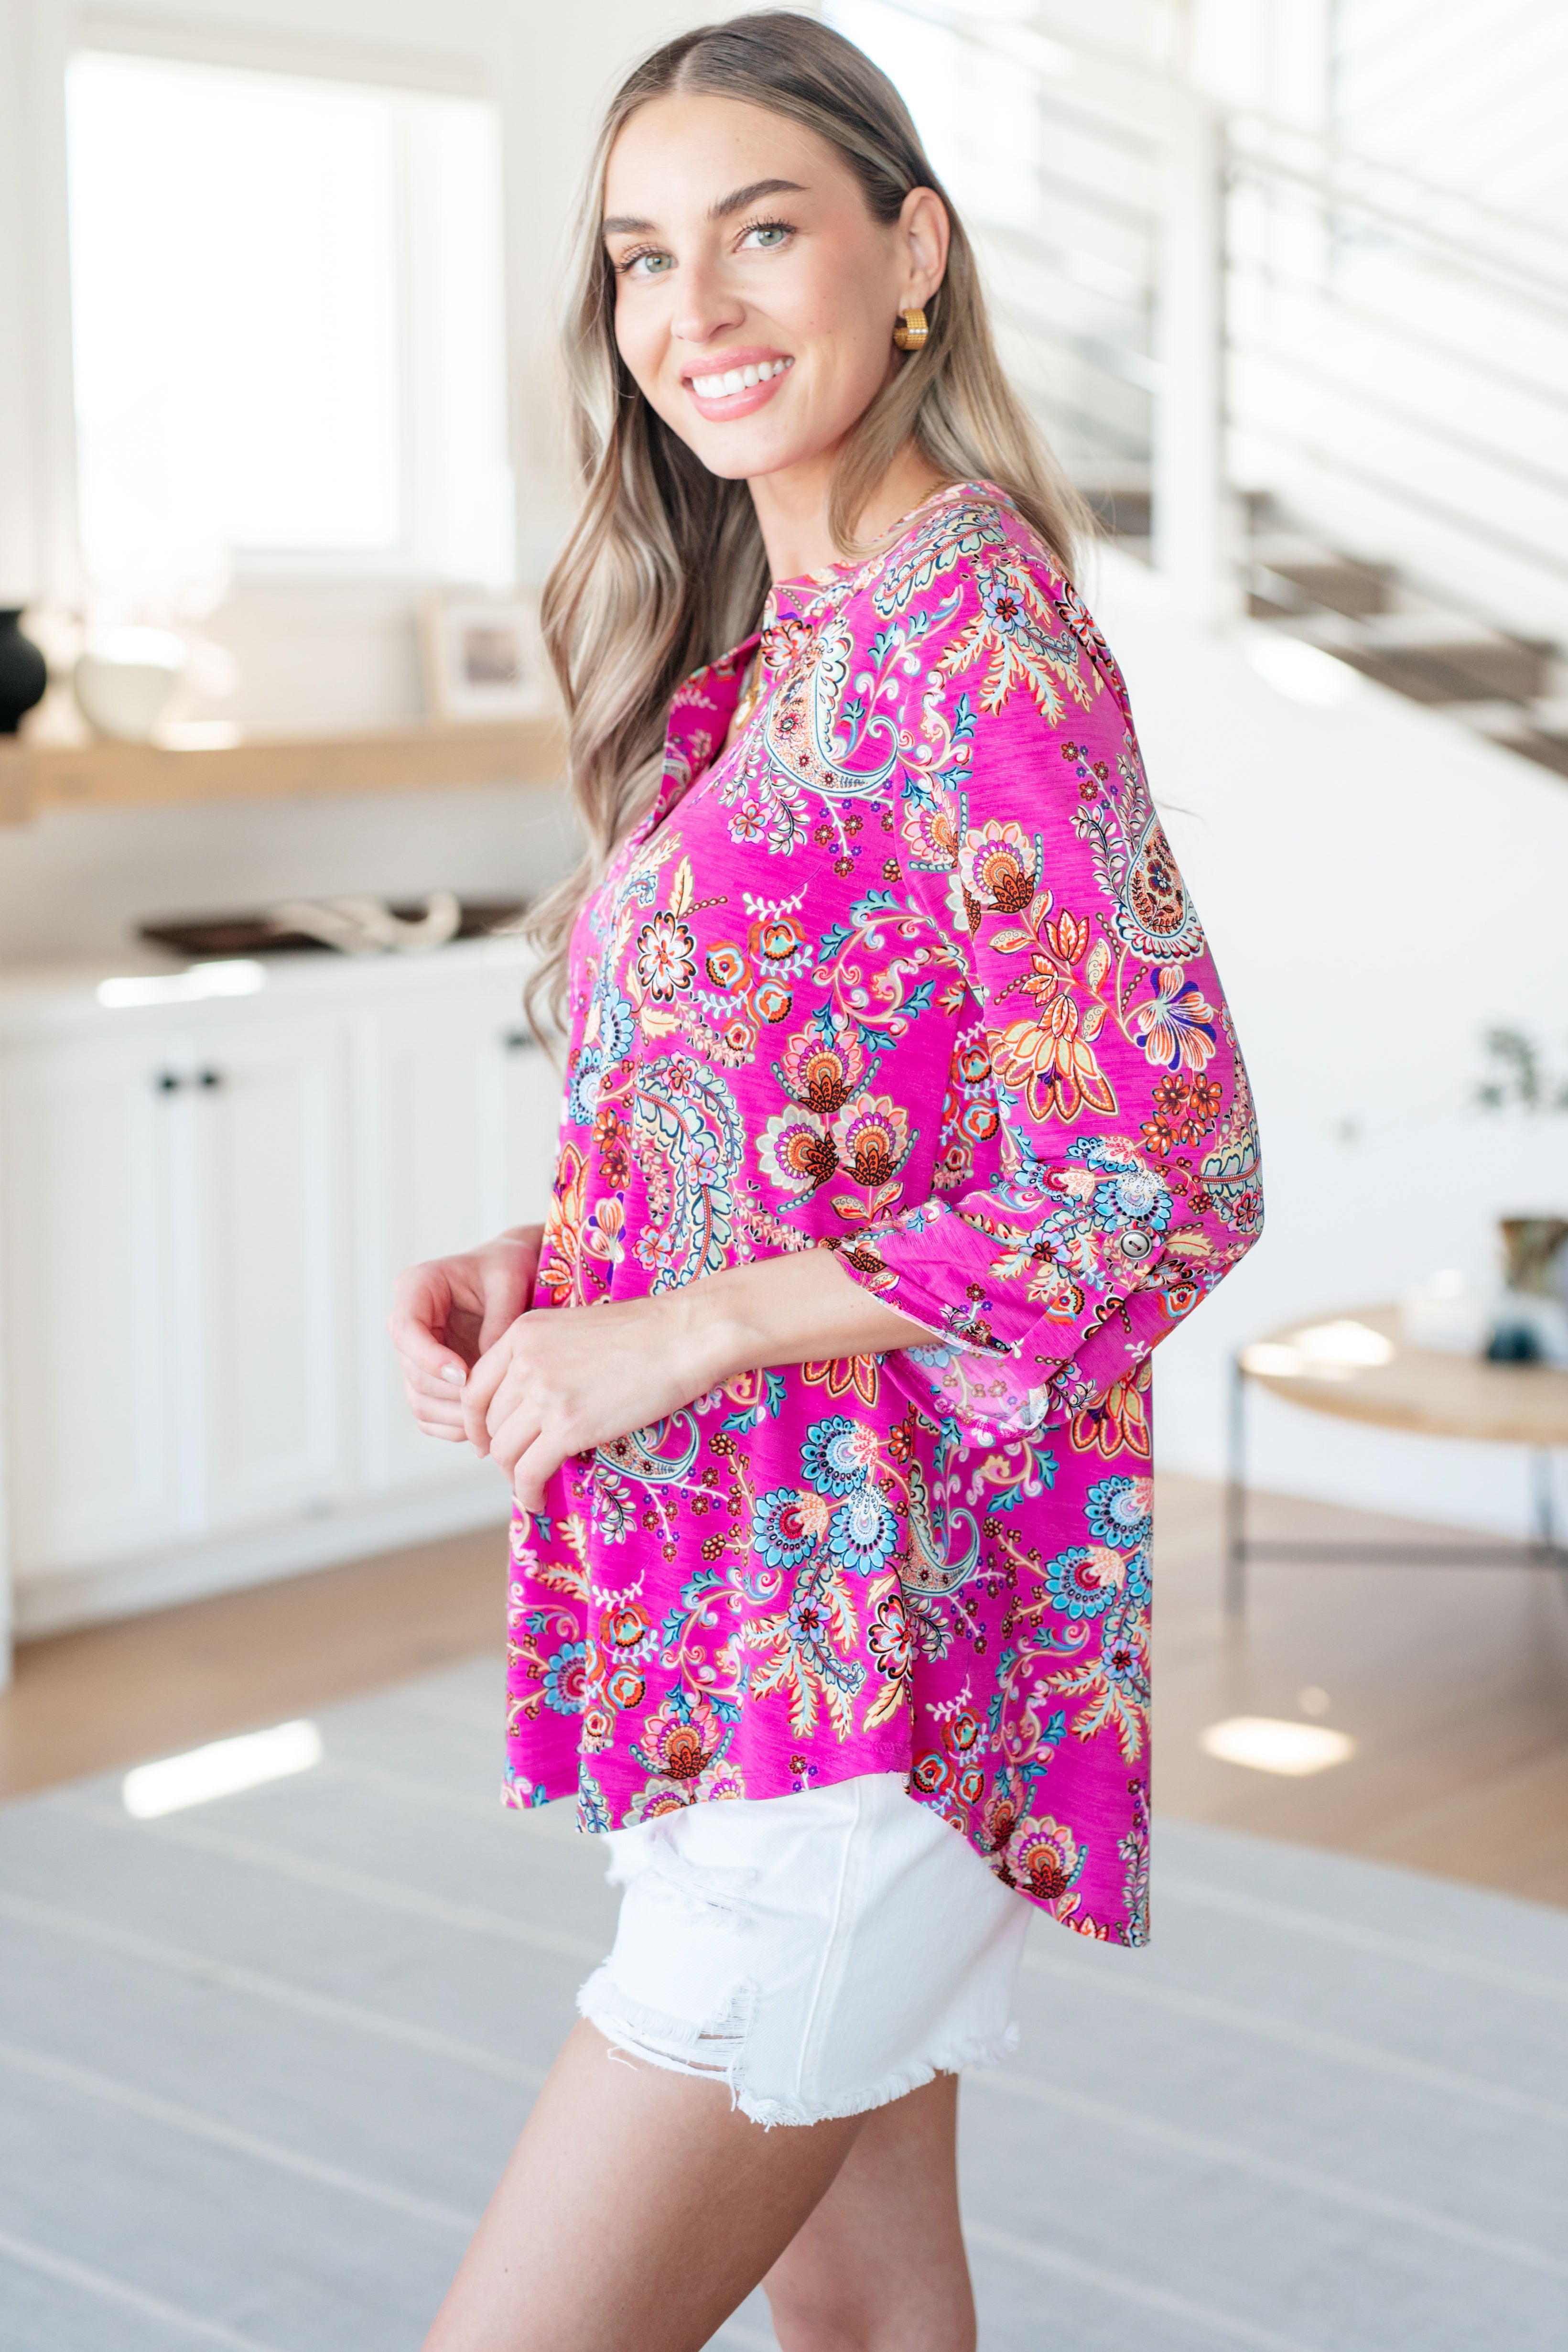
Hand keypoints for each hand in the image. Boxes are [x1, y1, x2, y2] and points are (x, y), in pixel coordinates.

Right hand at [388, 1227, 542, 1443]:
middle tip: (492, 1405)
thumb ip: (497, 1323)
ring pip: (419, 1398)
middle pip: (413, 1371)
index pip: (406, 1330)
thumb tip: (484, 1374)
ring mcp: (416, 1354)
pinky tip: (484, 1425)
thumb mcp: (510, 1281)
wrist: (517, 1272)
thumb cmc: (511, 1267)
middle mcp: (409, 1322)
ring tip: (494, 1420)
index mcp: (417, 1287)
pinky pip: (429, 1413)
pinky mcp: (428, 1377)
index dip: (430, 1358)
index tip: (464, 1376)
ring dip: (454, 1416)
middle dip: (451, 1394)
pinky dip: (453, 1426)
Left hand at [462, 1295, 719, 1513]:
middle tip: (517, 1465)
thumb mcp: (573, 1330)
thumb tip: (528, 1401)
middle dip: (499, 1450)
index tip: (488, 1440)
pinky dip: (527, 1492)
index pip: (475, 1388)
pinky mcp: (568, 1426)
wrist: (683, 1336)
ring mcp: (543, 1394)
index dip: (477, 1423)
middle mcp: (523, 1362)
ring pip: (505, 1450)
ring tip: (530, 1485)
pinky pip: (529, 1471)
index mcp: (521, 1333)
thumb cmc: (643, 1332)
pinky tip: (537, 1500)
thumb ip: (542, 1358)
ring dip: (513, 1475)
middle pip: (490, 1422)